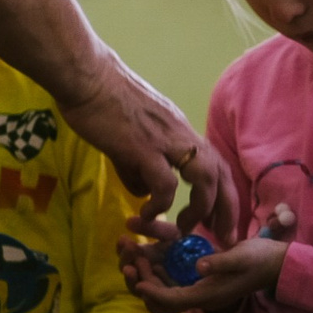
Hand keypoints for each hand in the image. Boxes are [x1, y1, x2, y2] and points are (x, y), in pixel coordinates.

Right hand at [60, 55, 238, 236]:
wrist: (86, 75)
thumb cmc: (101, 100)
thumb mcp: (130, 135)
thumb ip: (138, 165)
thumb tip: (142, 192)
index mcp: (180, 130)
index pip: (216, 163)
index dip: (224, 193)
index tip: (219, 220)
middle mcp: (181, 134)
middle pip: (221, 173)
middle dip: (227, 209)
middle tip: (222, 236)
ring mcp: (165, 140)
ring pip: (204, 178)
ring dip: (200, 209)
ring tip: (183, 228)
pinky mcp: (144, 147)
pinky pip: (165, 183)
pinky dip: (161, 203)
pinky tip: (146, 213)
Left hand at [122, 206, 294, 312]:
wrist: (276, 264)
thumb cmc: (261, 260)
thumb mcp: (242, 256)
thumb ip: (221, 262)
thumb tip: (199, 266)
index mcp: (206, 295)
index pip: (170, 300)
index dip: (150, 291)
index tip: (135, 274)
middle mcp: (197, 296)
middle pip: (158, 302)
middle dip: (139, 282)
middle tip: (129, 256)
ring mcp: (196, 289)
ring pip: (159, 291)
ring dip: (142, 274)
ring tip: (131, 249)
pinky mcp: (196, 279)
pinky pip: (168, 280)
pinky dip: (153, 269)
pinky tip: (148, 250)